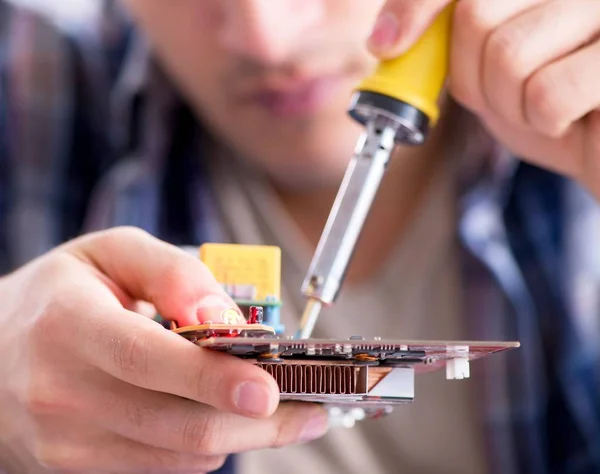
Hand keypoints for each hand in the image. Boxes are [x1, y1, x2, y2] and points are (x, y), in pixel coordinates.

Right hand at [0, 227, 327, 472]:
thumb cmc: (61, 295)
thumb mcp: (110, 254)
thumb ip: (171, 272)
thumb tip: (227, 316)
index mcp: (68, 325)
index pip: (148, 360)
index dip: (213, 379)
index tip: (270, 389)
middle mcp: (61, 392)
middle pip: (179, 423)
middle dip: (258, 421)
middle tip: (311, 405)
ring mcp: (66, 441)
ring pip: (183, 453)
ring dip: (244, 434)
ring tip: (282, 409)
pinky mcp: (78, 467)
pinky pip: (165, 465)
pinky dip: (207, 442)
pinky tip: (225, 414)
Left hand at [368, 0, 599, 195]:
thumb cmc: (550, 108)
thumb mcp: (487, 73)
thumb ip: (449, 44)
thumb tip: (385, 39)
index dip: (416, 4)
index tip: (385, 45)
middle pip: (475, 16)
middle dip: (474, 78)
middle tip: (508, 97)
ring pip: (508, 55)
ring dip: (511, 104)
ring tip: (545, 108)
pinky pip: (549, 92)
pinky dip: (545, 122)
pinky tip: (573, 117)